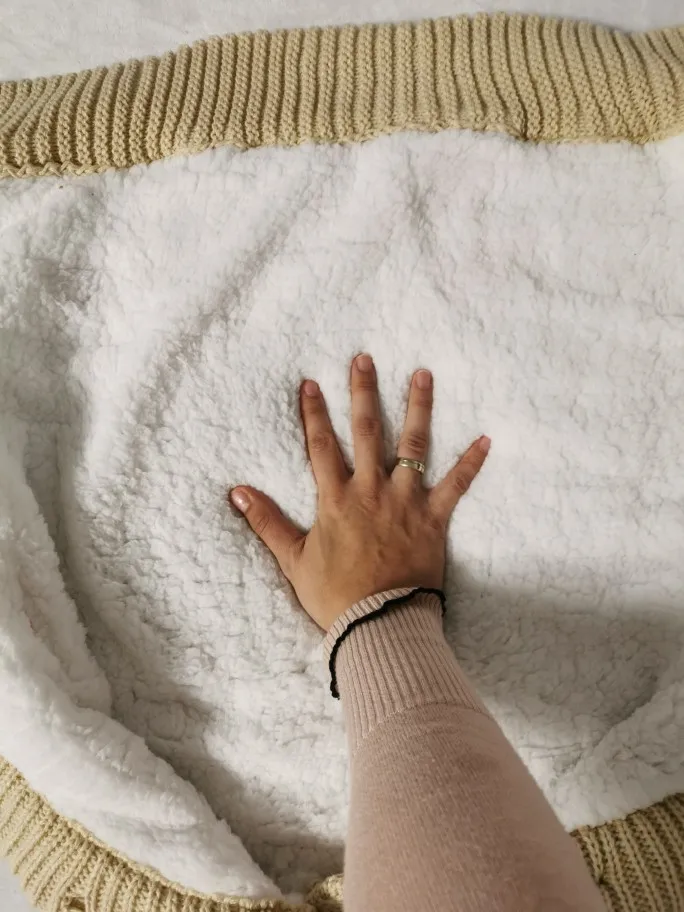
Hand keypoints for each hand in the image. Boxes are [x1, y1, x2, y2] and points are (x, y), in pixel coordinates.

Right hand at [229, 354, 489, 630]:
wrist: (380, 624)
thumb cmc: (336, 596)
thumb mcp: (293, 559)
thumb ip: (266, 521)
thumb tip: (237, 492)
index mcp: (336, 499)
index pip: (321, 446)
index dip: (314, 413)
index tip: (310, 383)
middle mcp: (371, 491)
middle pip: (367, 432)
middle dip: (363, 392)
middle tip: (364, 358)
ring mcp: (405, 502)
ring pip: (413, 446)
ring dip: (418, 408)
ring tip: (423, 374)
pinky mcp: (433, 520)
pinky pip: (456, 486)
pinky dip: (471, 463)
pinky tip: (486, 438)